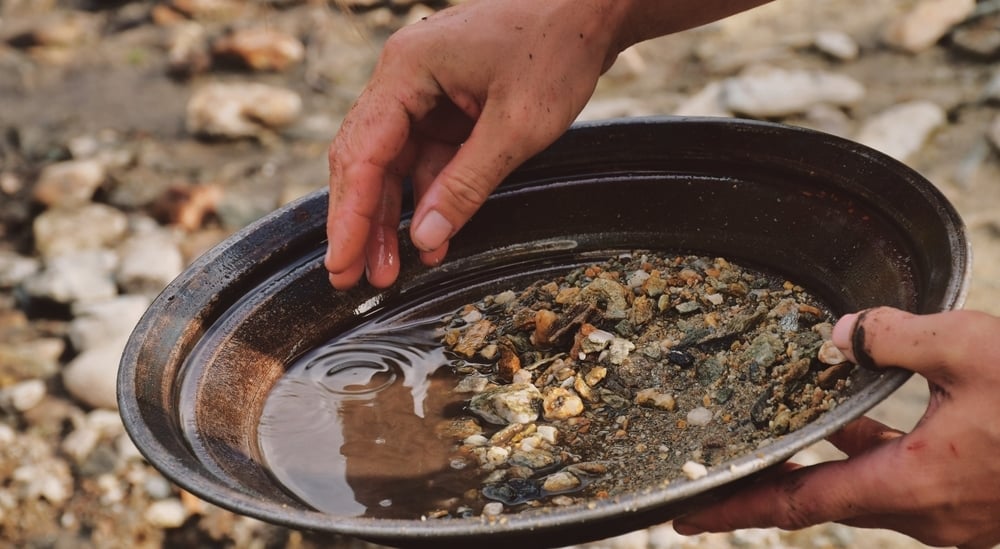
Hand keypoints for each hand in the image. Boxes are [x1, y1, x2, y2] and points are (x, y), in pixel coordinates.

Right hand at [324, 0, 624, 288]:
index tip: (342, 261)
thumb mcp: (516, 129)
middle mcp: (403, 77)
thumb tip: (425, 238)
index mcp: (406, 70)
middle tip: (354, 277)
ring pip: (393, 164)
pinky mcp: (446, 104)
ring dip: (392, 216)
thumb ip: (465, 186)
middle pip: (366, 160)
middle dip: (362, 222)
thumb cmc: (557, 51)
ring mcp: (423, 90)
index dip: (350, 214)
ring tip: (389, 270)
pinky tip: (431, 238)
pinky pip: (425, 158)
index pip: (362, 152)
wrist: (591, 11)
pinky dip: (426, 196)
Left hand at [673, 307, 999, 548]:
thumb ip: (895, 336)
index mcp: (910, 488)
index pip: (796, 503)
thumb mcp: (972, 348)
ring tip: (781, 429)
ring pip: (867, 483)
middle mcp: (925, 515)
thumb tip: (839, 336)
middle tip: (714, 474)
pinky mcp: (976, 502)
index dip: (733, 508)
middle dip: (770, 482)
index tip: (682, 518)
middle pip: (823, 498)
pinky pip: (906, 475)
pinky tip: (861, 413)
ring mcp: (953, 516)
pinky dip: (875, 449)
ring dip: (827, 457)